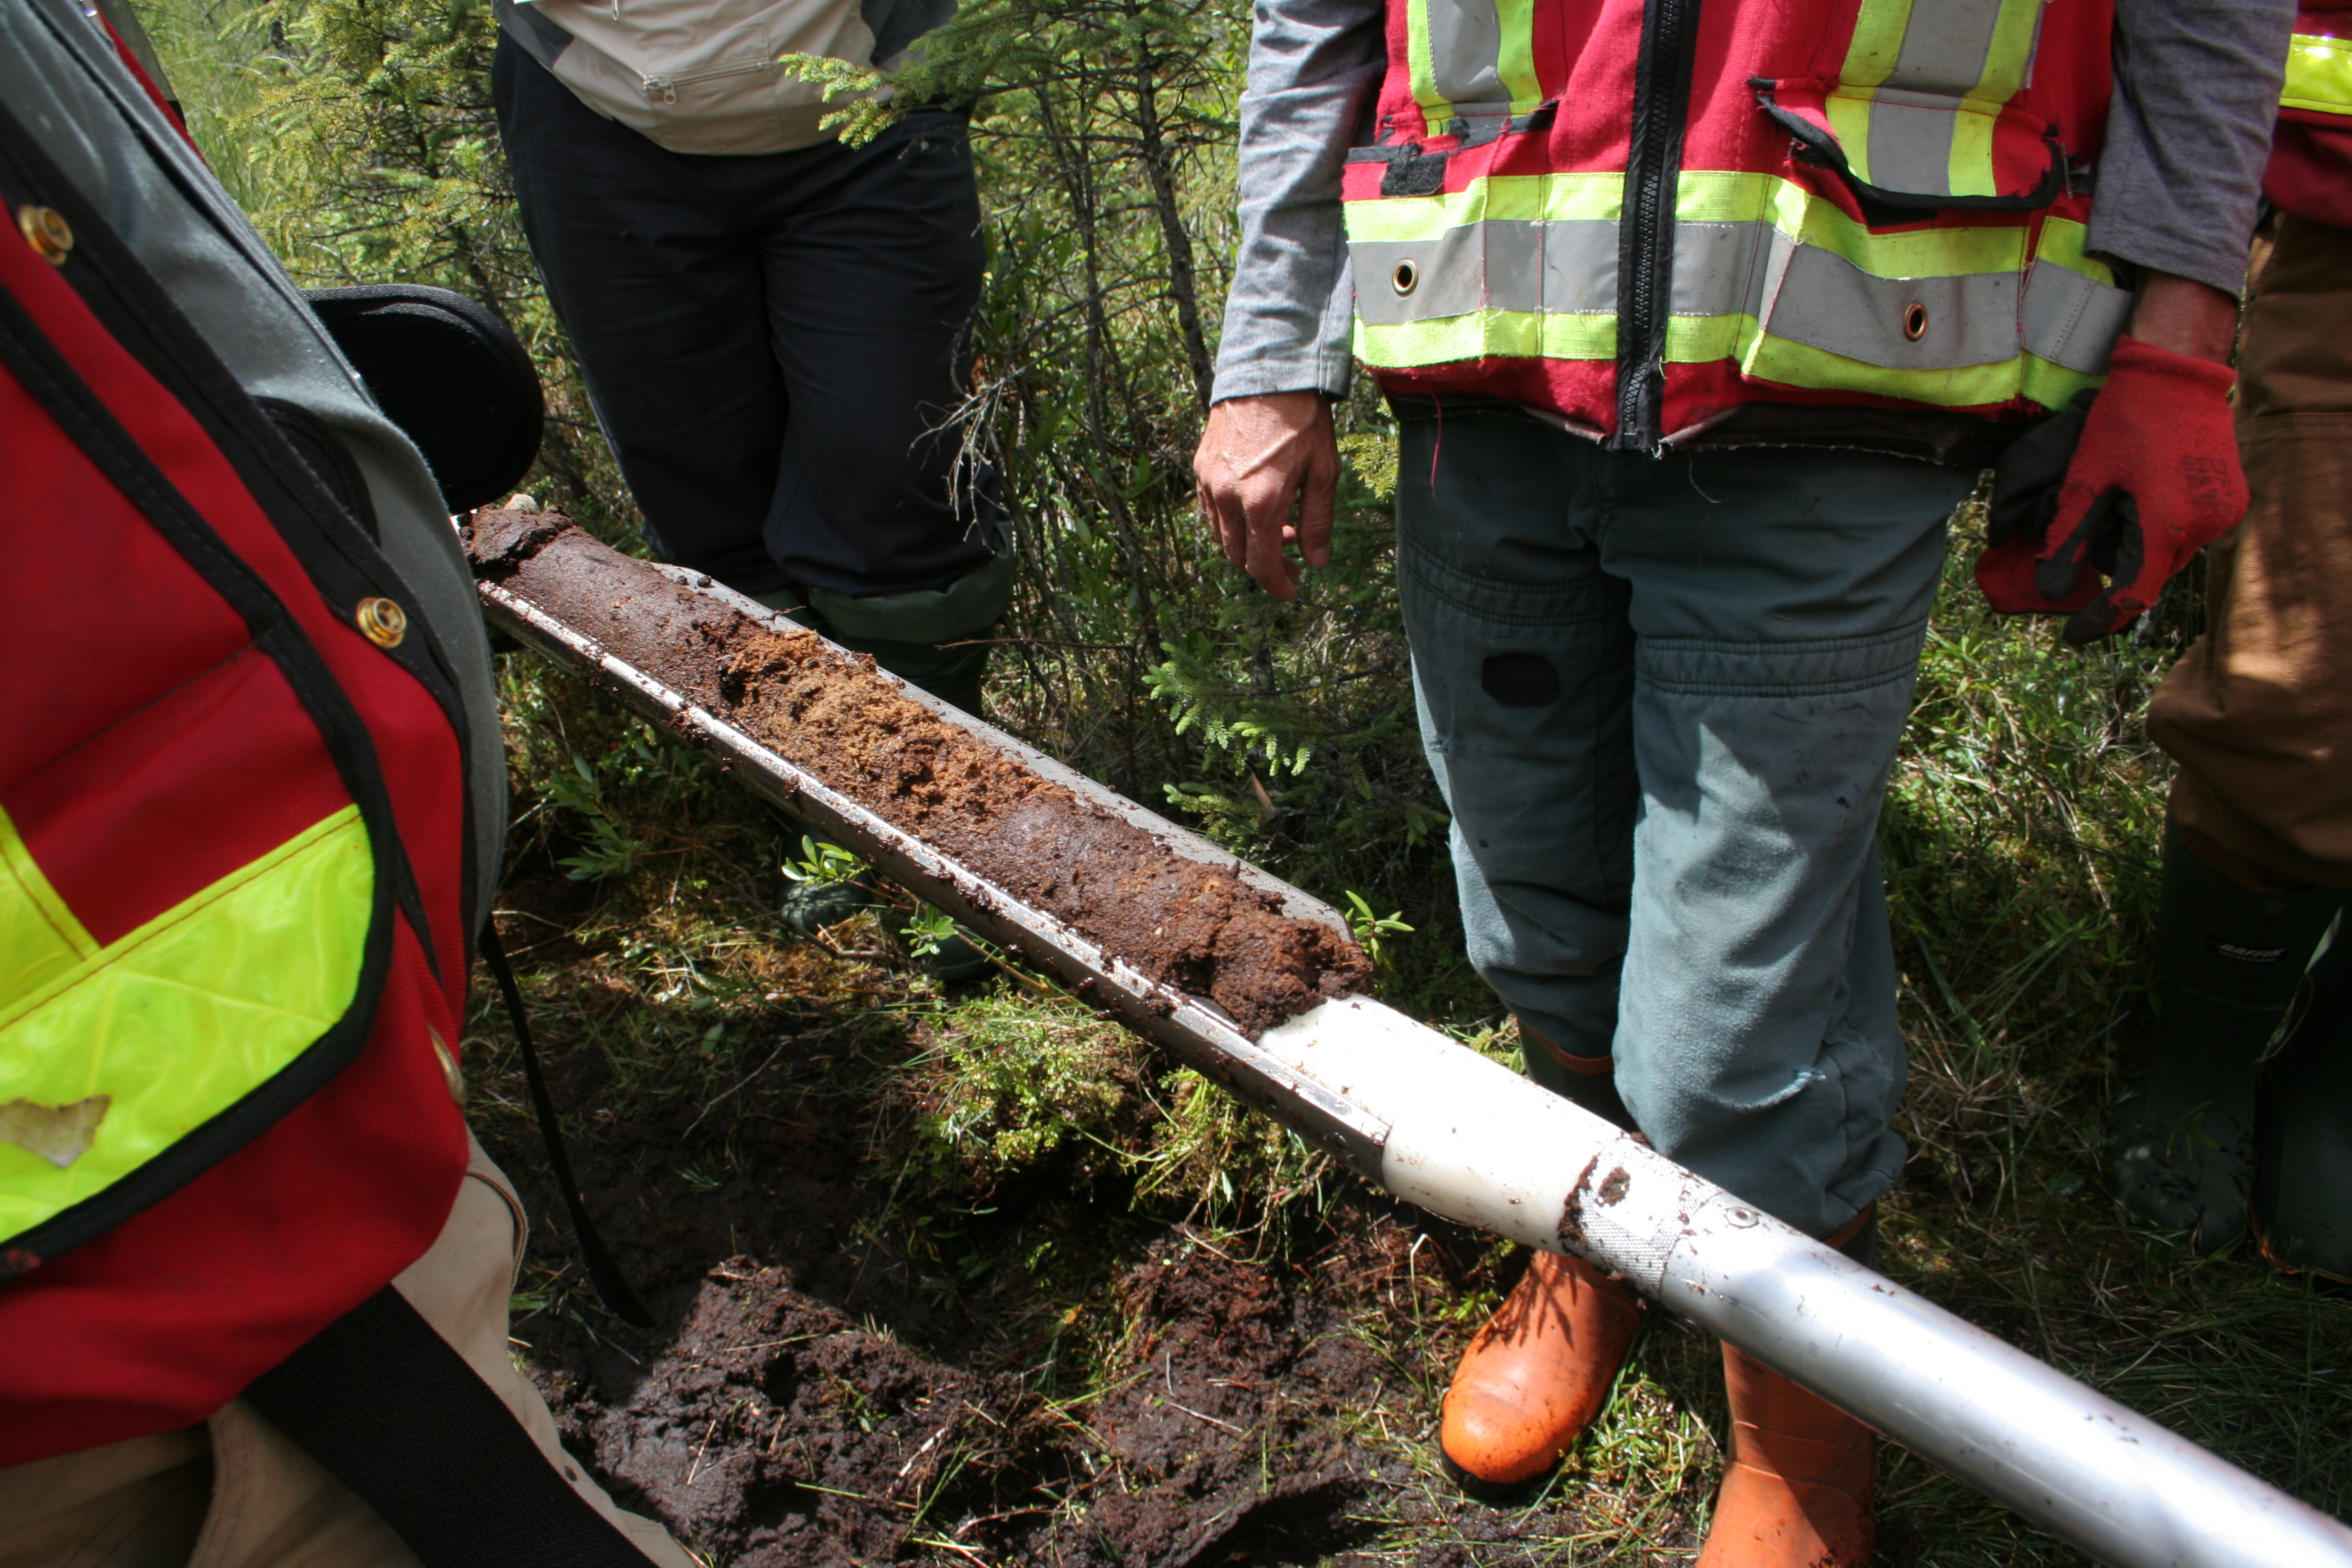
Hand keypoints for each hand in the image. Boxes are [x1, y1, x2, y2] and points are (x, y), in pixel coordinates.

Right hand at [1193, 392, 1339, 600]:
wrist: (1269, 373)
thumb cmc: (1303, 420)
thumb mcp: (1324, 472)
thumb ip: (1318, 522)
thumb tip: (1316, 561)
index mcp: (1261, 503)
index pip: (1261, 564)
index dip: (1277, 584)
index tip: (1292, 591)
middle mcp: (1228, 498)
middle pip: (1237, 555)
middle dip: (1265, 564)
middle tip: (1292, 556)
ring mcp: (1210, 483)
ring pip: (1222, 535)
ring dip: (1247, 542)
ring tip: (1278, 526)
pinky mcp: (1201, 467)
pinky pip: (1212, 510)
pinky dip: (1231, 521)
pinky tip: (1254, 506)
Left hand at [1976, 285, 2245, 641]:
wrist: (2175, 372)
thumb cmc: (2125, 421)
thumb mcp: (2085, 482)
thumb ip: (2068, 539)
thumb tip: (2049, 589)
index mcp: (2168, 524)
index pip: (2132, 593)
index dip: (2100, 619)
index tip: (2072, 637)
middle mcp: (2205, 526)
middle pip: (2153, 574)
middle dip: (2116, 577)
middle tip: (2077, 569)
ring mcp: (2223, 512)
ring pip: (2170, 555)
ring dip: (2138, 553)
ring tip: (2108, 525)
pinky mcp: (2230, 498)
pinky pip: (2188, 533)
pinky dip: (2159, 532)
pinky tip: (2136, 508)